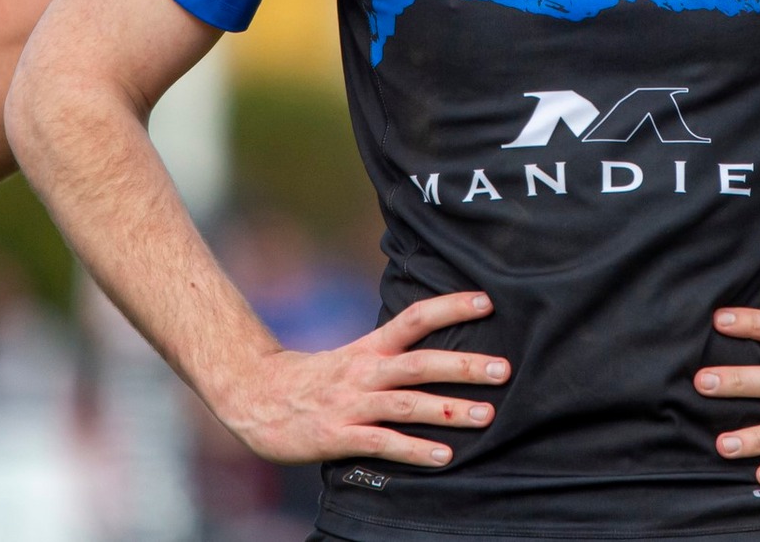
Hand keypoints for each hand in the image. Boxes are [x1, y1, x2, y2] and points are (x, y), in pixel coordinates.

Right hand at [211, 290, 509, 465]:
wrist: (255, 398)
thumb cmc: (315, 379)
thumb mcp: (354, 356)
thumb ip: (392, 355)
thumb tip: (440, 350)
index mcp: (370, 348)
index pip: (415, 318)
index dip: (451, 307)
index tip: (488, 302)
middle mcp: (364, 372)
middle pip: (420, 364)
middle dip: (464, 366)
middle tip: (504, 369)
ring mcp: (351, 405)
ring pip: (407, 405)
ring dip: (449, 410)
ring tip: (487, 415)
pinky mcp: (338, 437)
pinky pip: (382, 444)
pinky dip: (414, 450)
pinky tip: (444, 457)